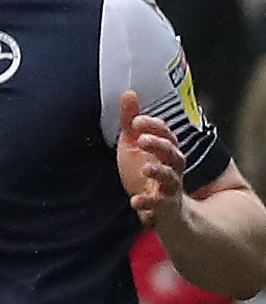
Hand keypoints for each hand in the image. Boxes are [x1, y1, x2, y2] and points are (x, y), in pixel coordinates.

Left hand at [121, 89, 189, 224]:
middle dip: (159, 145)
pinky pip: (160, 205)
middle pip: (173, 154)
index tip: (136, 121)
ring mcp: (170, 188)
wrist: (159, 210)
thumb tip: (128, 93)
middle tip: (141, 139)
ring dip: (159, 172)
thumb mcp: (133, 145)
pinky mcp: (165, 208)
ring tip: (146, 168)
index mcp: (166, 151)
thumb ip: (130, 121)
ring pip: (171, 178)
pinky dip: (148, 203)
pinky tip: (135, 201)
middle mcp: (173, 168)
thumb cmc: (144, 173)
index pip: (167, 135)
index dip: (154, 127)